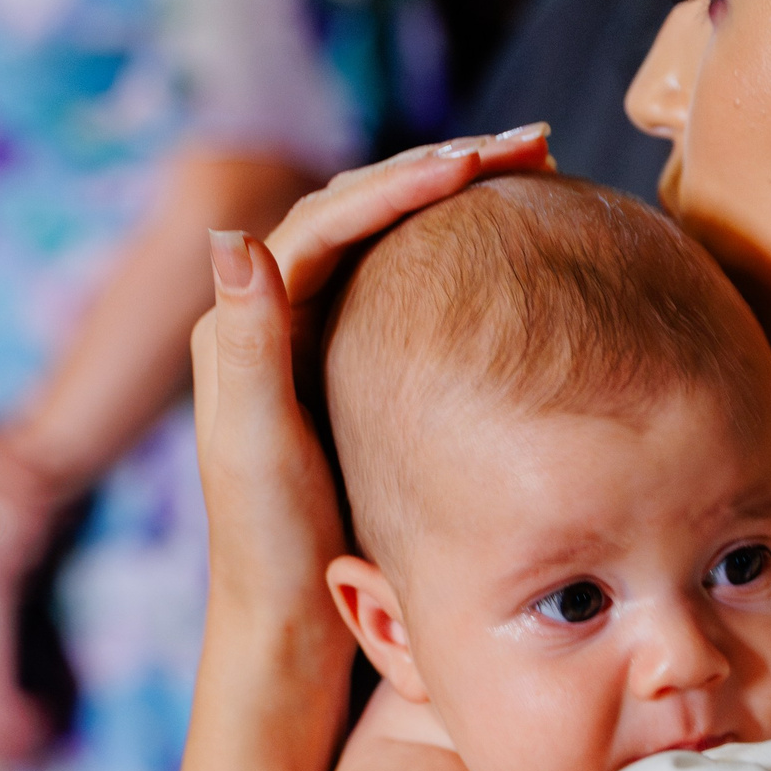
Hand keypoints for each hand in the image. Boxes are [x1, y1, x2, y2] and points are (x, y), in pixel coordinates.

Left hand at [192, 126, 550, 635]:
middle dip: (445, 168)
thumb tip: (235, 235)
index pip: (330, 217)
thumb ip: (247, 345)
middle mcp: (271, 313)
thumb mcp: (258, 449)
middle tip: (532, 147)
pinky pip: (409, 283)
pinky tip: (515, 252)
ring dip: (459, 200)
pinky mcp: (351, 367)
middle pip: (364, 208)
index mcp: (241, 319)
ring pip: (391, 237)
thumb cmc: (270, 548)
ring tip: (535, 174)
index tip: (478, 162)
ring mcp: (315, 337)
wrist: (285, 623)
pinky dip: (460, 254)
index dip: (405, 181)